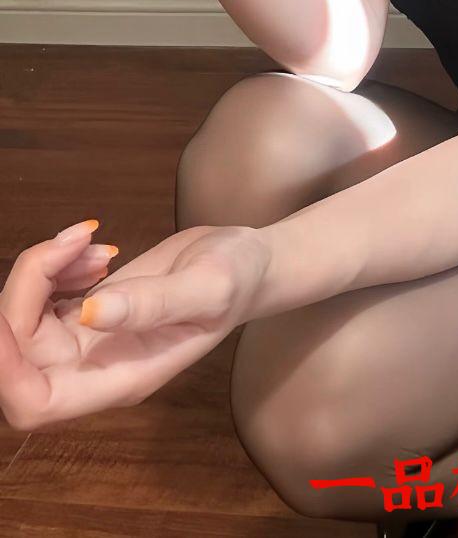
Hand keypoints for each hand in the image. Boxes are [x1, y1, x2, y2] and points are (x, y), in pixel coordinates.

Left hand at [0, 221, 270, 430]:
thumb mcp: (209, 286)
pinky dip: (52, 266)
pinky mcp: (84, 313)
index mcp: (122, 377)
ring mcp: (86, 341)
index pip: (35, 402)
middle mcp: (95, 367)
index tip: (9, 316)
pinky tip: (92, 247)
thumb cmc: (238, 279)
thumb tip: (90, 313)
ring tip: (91, 240)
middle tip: (69, 243)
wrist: (248, 262)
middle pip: (18, 354)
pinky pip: (39, 298)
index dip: (5, 368)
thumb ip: (154, 304)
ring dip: (40, 273)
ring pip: (22, 321)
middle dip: (25, 293)